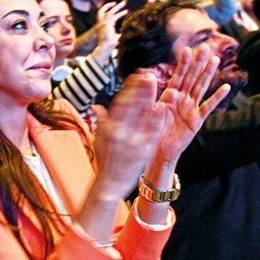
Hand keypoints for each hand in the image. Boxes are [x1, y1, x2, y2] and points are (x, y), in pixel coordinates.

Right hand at [92, 1, 126, 65]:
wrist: (105, 48)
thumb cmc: (109, 44)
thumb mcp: (114, 35)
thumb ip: (118, 31)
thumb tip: (126, 29)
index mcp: (101, 25)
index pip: (102, 14)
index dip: (108, 9)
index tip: (114, 6)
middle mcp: (101, 23)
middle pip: (103, 11)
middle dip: (110, 5)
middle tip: (119, 3)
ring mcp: (103, 24)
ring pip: (110, 12)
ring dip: (117, 7)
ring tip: (124, 3)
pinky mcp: (107, 24)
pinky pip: (115, 17)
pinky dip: (121, 14)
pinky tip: (126, 12)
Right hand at [92, 73, 166, 199]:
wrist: (109, 184)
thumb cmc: (104, 161)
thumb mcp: (98, 139)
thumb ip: (100, 122)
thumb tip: (96, 107)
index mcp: (108, 128)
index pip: (120, 103)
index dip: (129, 88)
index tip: (136, 76)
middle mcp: (119, 132)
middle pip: (131, 105)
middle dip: (141, 88)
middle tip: (150, 75)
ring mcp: (131, 142)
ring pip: (142, 115)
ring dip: (150, 98)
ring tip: (158, 84)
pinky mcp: (142, 151)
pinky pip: (151, 132)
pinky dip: (157, 120)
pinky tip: (163, 108)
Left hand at [151, 44, 228, 163]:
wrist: (158, 151)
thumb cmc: (152, 130)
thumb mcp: (148, 110)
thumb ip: (148, 94)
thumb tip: (146, 75)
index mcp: (170, 96)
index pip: (178, 76)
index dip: (183, 63)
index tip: (187, 49)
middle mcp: (182, 99)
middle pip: (192, 78)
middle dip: (198, 63)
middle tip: (205, 47)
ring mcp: (190, 109)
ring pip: (200, 88)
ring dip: (208, 74)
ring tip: (215, 60)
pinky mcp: (196, 120)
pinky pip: (208, 107)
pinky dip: (217, 97)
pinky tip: (225, 87)